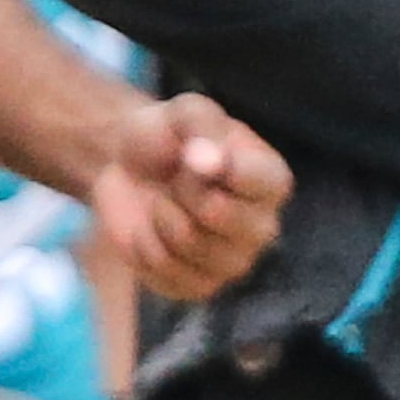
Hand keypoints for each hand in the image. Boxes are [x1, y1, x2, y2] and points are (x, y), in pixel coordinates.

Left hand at [87, 93, 291, 300]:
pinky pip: (163, 272)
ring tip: (163, 202)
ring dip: (159, 218)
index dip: (213, 168)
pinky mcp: (197, 287)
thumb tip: (210, 162)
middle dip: (181, 192)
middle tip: (175, 179)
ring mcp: (233, 262)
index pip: (255, 181)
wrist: (127, 171)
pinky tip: (151, 230)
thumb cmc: (167, 136)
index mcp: (273, 181)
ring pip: (187, 246)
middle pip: (216, 215)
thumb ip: (202, 127)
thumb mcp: (185, 112)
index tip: (190, 153)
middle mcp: (263, 226)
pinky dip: (144, 247)